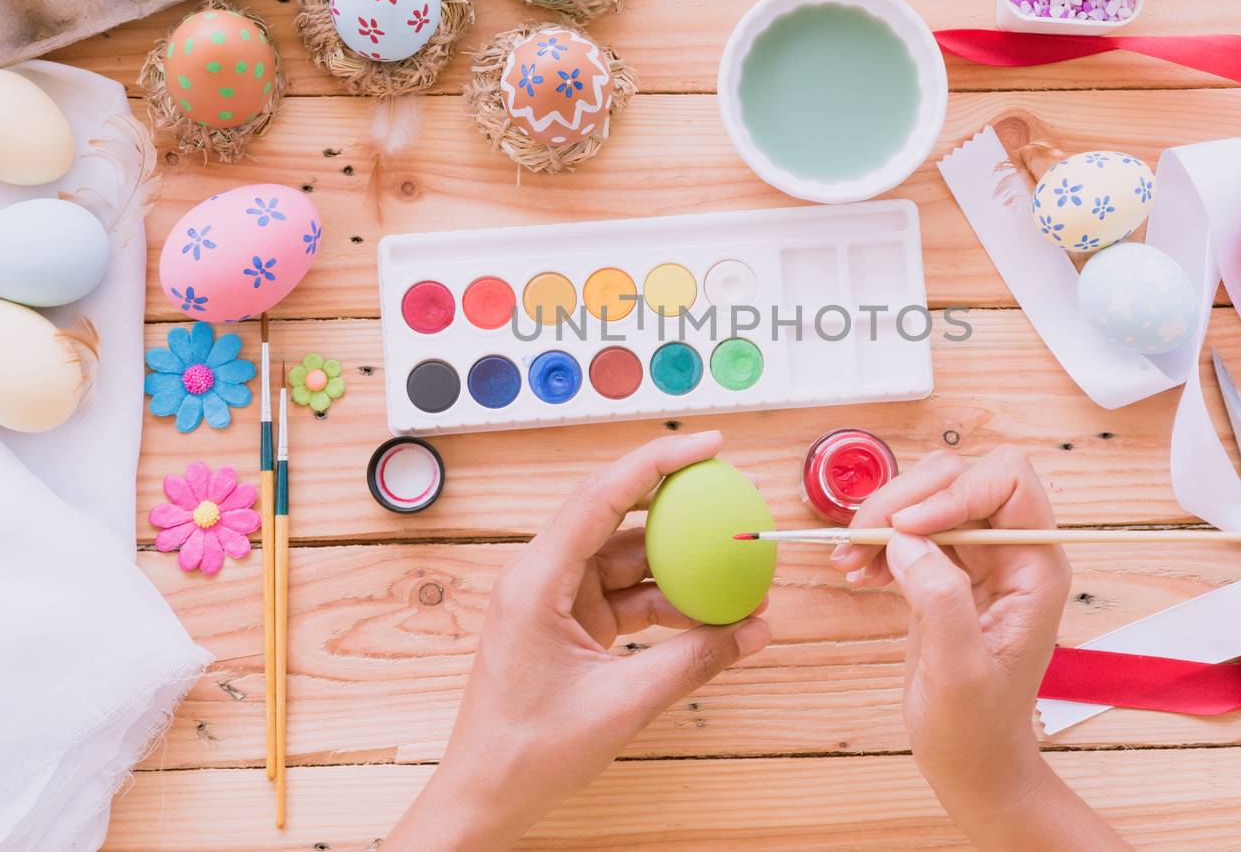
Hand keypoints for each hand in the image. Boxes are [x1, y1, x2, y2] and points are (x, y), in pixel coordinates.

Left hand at [390, 432, 771, 849]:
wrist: (486, 796)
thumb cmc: (528, 752)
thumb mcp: (621, 704)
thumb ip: (692, 662)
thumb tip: (754, 631)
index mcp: (536, 580)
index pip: (602, 496)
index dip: (657, 462)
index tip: (709, 444)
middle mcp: (542, 578)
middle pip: (617, 518)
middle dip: (677, 506)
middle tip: (732, 496)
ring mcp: (556, 600)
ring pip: (629, 561)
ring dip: (680, 568)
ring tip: (736, 575)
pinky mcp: (569, 624)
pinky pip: (627, 596)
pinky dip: (667, 603)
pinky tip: (710, 615)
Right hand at [831, 448, 1127, 850]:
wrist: (971, 762)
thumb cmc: (975, 729)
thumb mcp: (958, 673)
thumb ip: (940, 599)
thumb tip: (905, 539)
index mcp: (1035, 568)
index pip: (1007, 481)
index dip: (953, 492)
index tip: (904, 529)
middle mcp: (1012, 553)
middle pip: (960, 478)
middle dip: (904, 501)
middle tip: (859, 542)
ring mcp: (979, 559)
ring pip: (929, 496)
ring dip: (884, 519)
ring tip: (850, 560)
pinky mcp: (948, 570)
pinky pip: (911, 528)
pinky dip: (878, 540)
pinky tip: (857, 571)